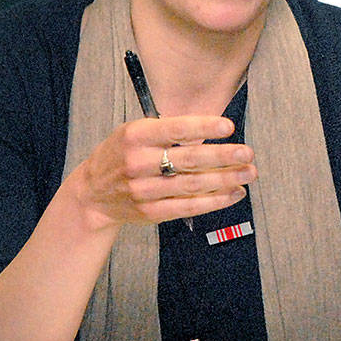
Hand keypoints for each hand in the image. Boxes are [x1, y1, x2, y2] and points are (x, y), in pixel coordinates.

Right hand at [74, 115, 256, 228]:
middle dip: (222, 157)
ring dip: (225, 180)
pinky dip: (214, 201)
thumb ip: (170, 130)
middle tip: (247, 153)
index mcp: (136, 136)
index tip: (228, 127)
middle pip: (188, 159)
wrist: (92, 194)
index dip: (203, 128)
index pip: (174, 130)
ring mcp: (144, 191)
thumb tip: (215, 128)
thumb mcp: (136, 132)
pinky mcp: (151, 213)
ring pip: (192, 185)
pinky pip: (188, 207)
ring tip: (248, 172)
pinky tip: (234, 193)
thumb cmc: (122, 154)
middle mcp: (138, 163)